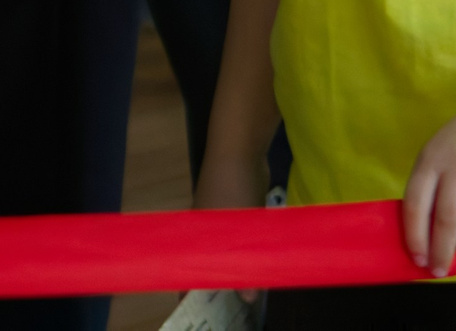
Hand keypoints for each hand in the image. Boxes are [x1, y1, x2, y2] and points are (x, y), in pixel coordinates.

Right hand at [192, 149, 273, 300]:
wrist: (240, 149)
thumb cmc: (229, 189)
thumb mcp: (235, 231)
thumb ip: (241, 264)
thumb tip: (249, 299)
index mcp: (195, 238)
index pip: (191, 272)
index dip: (200, 288)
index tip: (215, 305)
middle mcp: (204, 231)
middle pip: (213, 261)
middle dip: (226, 278)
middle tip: (243, 296)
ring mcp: (221, 218)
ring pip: (230, 249)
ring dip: (242, 261)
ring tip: (256, 279)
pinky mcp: (239, 208)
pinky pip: (244, 235)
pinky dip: (252, 246)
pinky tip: (264, 254)